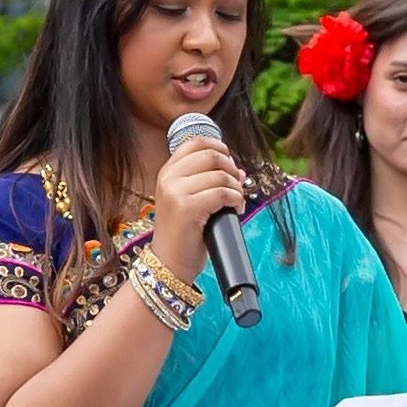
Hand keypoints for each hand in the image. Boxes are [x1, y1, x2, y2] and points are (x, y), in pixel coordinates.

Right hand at [143, 126, 250, 292]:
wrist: (169, 264)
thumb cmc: (182, 234)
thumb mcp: (189, 200)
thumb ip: (208, 181)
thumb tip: (239, 170)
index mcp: (167, 172)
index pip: (196, 142)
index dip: (219, 147)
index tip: (229, 164)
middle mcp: (168, 178)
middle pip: (212, 155)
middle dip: (231, 169)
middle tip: (235, 187)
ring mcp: (175, 192)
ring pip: (220, 175)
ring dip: (236, 188)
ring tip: (235, 202)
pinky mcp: (186, 208)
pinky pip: (223, 193)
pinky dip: (236, 200)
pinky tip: (236, 210)